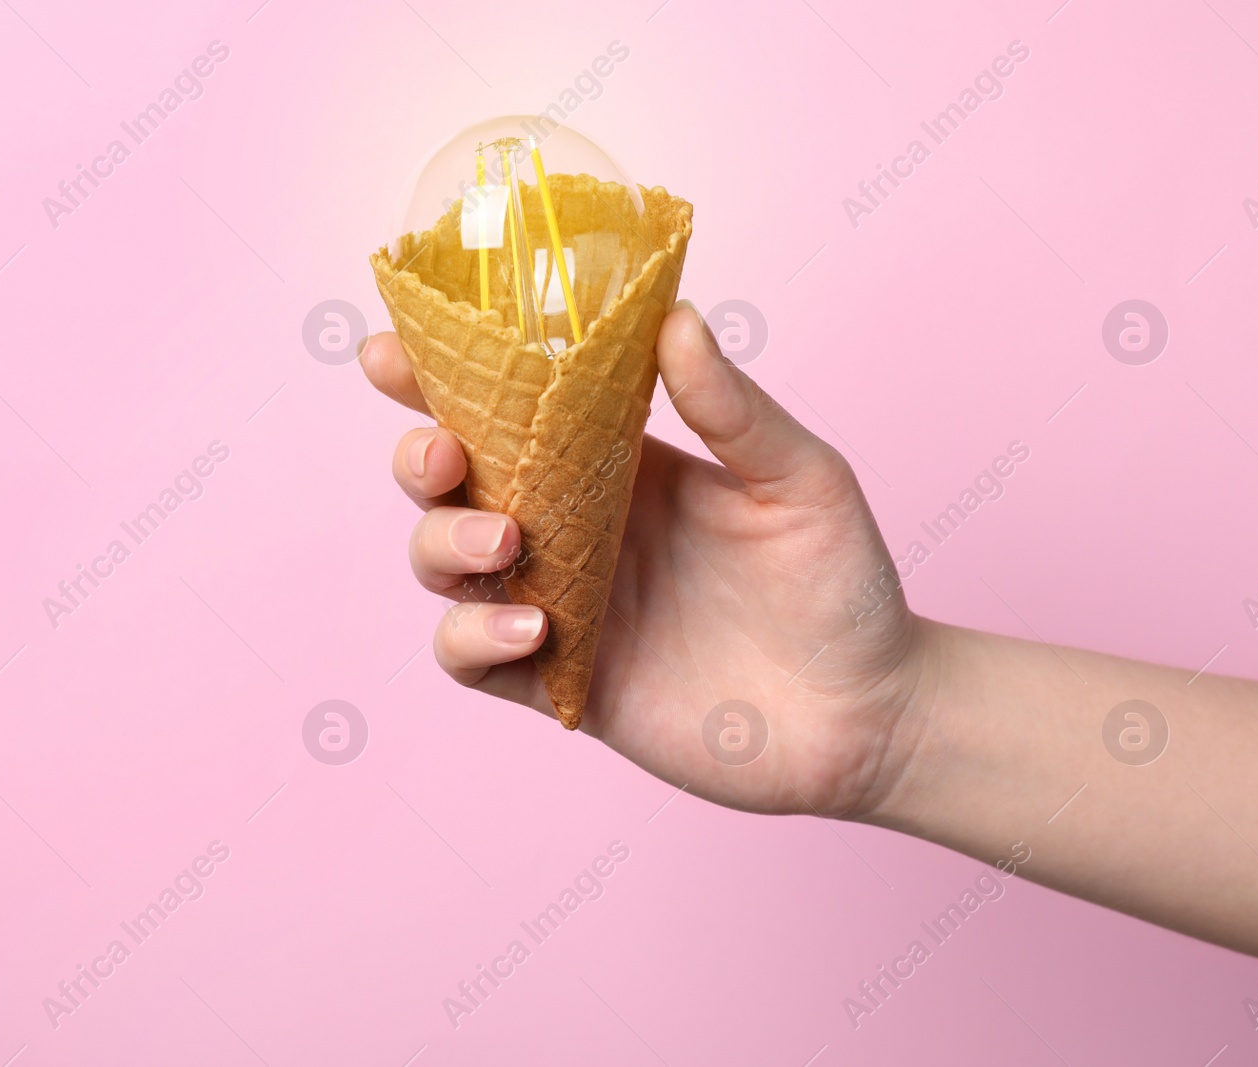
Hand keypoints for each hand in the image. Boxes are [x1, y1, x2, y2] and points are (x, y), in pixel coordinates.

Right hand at [361, 304, 938, 818]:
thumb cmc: (842, 584)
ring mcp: (559, 605)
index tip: (390, 349)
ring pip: (442, 563)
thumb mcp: (800, 481)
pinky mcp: (560, 682)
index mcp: (616, 462)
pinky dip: (473, 637)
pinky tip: (532, 629)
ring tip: (507, 545)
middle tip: (446, 453)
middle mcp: (572, 528)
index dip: (438, 377)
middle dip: (419, 457)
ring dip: (444, 543)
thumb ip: (734, 411)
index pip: (510, 407)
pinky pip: (471, 658)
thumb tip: (675, 320)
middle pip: (450, 481)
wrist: (867, 713)